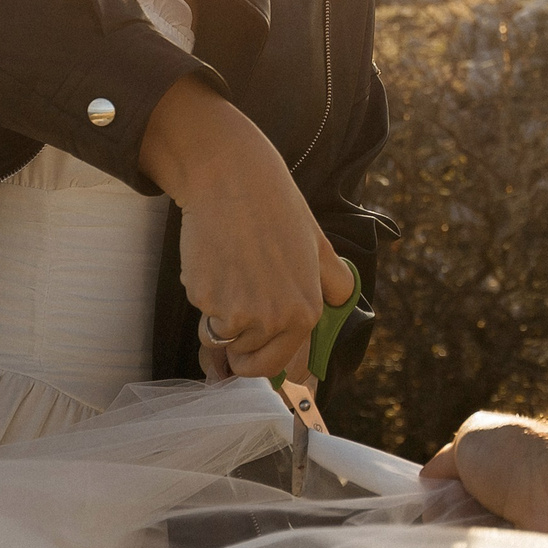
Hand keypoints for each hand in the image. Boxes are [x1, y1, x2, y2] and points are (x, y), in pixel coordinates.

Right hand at [139, 75, 349, 381]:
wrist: (232, 179)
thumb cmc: (275, 208)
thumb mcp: (318, 244)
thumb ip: (333, 281)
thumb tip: (344, 301)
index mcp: (306, 312)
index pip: (282, 367)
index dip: (266, 368)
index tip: (258, 367)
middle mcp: (277, 320)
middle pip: (248, 365)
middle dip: (238, 353)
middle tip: (235, 319)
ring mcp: (241, 313)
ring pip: (221, 341)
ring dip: (219, 321)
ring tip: (231, 276)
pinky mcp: (207, 301)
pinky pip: (203, 317)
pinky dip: (204, 300)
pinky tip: (215, 266)